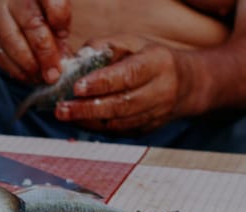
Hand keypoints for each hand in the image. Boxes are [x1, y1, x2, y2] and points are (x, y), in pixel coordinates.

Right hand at [0, 0, 70, 82]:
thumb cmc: (32, 17)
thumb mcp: (49, 18)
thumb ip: (59, 34)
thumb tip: (63, 59)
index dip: (60, 16)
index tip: (64, 34)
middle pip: (32, 24)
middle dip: (46, 53)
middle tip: (54, 73)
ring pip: (13, 43)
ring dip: (30, 66)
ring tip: (41, 77)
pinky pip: (2, 56)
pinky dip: (18, 71)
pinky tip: (28, 76)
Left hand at [55, 35, 188, 134]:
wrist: (186, 84)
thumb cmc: (151, 59)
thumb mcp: (133, 43)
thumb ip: (104, 48)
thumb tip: (76, 61)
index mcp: (157, 63)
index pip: (128, 75)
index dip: (101, 83)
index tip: (77, 87)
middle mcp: (160, 91)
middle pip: (121, 104)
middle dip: (87, 108)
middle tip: (61, 109)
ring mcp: (155, 114)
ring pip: (118, 123)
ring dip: (88, 121)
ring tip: (64, 115)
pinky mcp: (146, 130)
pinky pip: (118, 132)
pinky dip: (95, 128)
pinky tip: (78, 121)